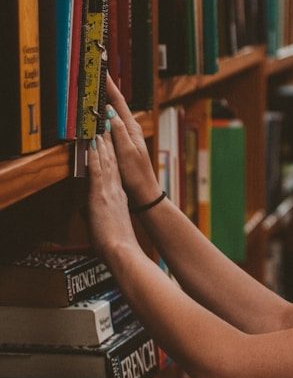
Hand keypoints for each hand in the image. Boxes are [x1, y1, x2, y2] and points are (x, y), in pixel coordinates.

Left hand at [86, 131, 139, 261]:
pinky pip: (98, 171)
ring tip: (100, 128)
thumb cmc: (116, 245)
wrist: (122, 251)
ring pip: (106, 162)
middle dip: (108, 143)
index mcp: (118, 198)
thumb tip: (86, 214)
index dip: (111, 155)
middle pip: (112, 162)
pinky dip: (95, 157)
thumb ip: (96, 216)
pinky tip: (92, 145)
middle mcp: (115, 191)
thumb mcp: (107, 225)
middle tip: (106, 126)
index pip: (114, 171)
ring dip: (102, 144)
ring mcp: (109, 191)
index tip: (108, 142)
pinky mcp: (101, 195)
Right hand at [105, 77, 161, 207]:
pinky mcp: (122, 143)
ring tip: (94, 87)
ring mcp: (126, 136)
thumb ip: (118, 132)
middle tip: (95, 74)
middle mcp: (130, 129)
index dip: (109, 86)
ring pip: (112, 113)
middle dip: (106, 88)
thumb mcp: (126, 153)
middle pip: (116, 104)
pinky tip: (97, 114)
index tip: (102, 71)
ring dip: (104, 100)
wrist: (144, 192)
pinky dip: (103, 116)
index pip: (118, 102)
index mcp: (132, 128)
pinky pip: (110, 124)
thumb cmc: (136, 175)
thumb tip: (109, 113)